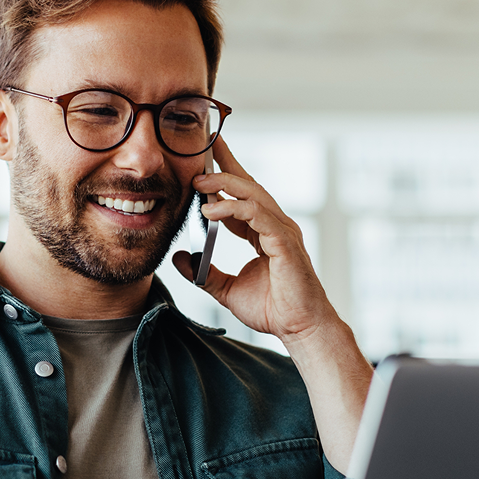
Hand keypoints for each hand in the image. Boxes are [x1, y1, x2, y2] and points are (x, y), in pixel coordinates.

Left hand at [171, 135, 336, 345]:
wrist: (298, 328)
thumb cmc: (273, 309)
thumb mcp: (226, 289)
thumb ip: (204, 273)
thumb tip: (179, 260)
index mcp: (263, 232)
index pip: (241, 196)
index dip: (223, 175)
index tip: (203, 159)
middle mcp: (274, 225)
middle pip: (248, 185)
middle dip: (225, 164)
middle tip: (201, 150)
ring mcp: (282, 231)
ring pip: (253, 194)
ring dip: (224, 184)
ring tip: (198, 182)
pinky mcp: (284, 242)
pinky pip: (257, 215)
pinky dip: (233, 209)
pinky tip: (211, 210)